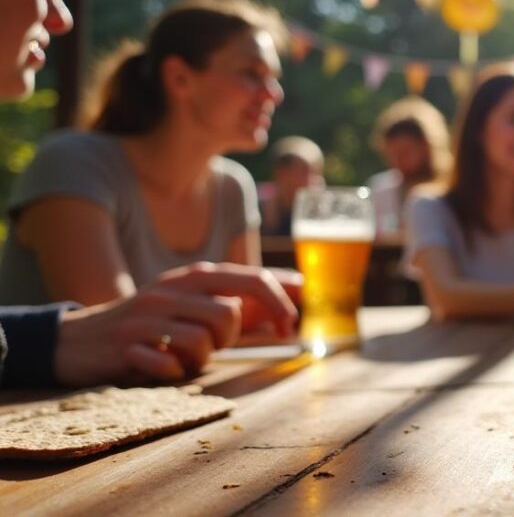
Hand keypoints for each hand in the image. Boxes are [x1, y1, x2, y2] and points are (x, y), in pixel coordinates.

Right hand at [54, 263, 300, 386]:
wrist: (82, 338)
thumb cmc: (154, 323)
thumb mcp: (195, 304)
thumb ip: (244, 303)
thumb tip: (296, 297)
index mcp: (194, 276)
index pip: (251, 278)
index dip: (280, 301)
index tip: (291, 324)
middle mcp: (172, 290)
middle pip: (231, 312)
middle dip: (233, 337)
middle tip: (218, 344)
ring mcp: (147, 317)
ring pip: (203, 341)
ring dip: (202, 358)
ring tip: (184, 355)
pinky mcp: (126, 346)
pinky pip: (170, 366)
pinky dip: (173, 372)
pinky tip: (161, 364)